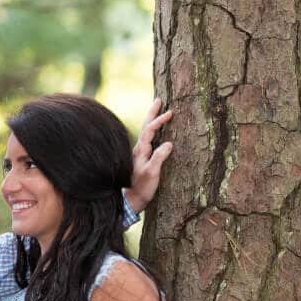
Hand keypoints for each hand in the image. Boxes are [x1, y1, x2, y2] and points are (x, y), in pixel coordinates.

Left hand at [126, 98, 174, 212]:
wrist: (130, 200)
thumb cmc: (141, 188)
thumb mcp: (152, 173)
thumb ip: (159, 158)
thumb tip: (169, 143)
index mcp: (140, 151)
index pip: (150, 130)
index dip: (159, 120)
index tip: (170, 112)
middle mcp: (138, 150)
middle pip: (146, 127)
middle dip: (153, 113)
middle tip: (159, 100)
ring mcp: (140, 154)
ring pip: (146, 133)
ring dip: (152, 120)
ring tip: (158, 110)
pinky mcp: (142, 159)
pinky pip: (148, 140)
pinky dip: (153, 131)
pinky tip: (156, 132)